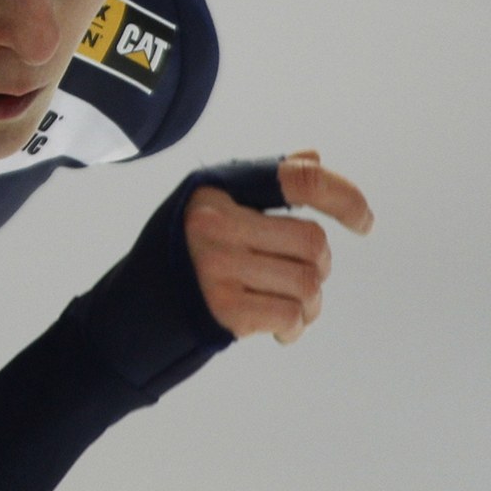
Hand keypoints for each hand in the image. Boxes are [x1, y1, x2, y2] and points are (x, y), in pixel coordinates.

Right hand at [184, 150, 371, 344]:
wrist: (126, 319)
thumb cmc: (177, 260)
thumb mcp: (207, 210)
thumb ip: (258, 187)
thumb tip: (315, 159)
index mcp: (215, 189)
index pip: (297, 180)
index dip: (343, 196)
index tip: (364, 222)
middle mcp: (214, 223)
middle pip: (312, 240)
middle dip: (319, 265)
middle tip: (301, 281)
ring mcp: (217, 267)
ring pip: (308, 281)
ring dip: (311, 302)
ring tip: (292, 309)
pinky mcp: (222, 310)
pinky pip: (291, 315)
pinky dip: (296, 326)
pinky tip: (281, 331)